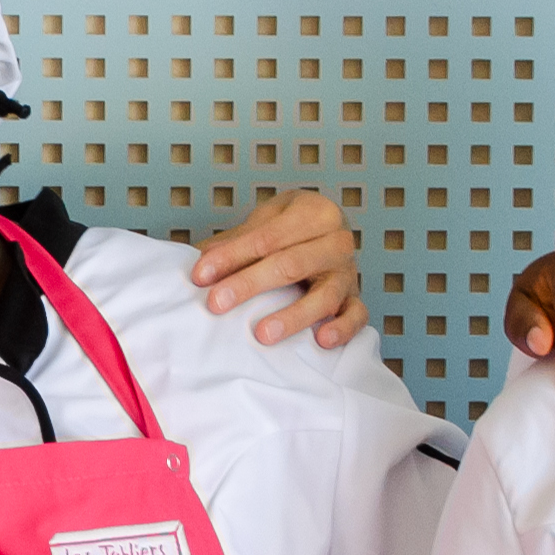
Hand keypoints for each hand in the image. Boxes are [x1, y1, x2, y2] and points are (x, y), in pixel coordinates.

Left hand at [193, 189, 369, 349]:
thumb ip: (235, 242)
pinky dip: (343, 329)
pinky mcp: (355, 299)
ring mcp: (349, 272)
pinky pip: (356, 316)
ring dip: (293, 316)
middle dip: (250, 284)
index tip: (200, 275)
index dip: (231, 256)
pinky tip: (322, 341)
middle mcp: (337, 241)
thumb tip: (198, 262)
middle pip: (291, 265)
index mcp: (315, 213)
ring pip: (324, 296)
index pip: (267, 238)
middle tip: (216, 304)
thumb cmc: (289, 229)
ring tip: (263, 334)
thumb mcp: (264, 223)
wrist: (326, 230)